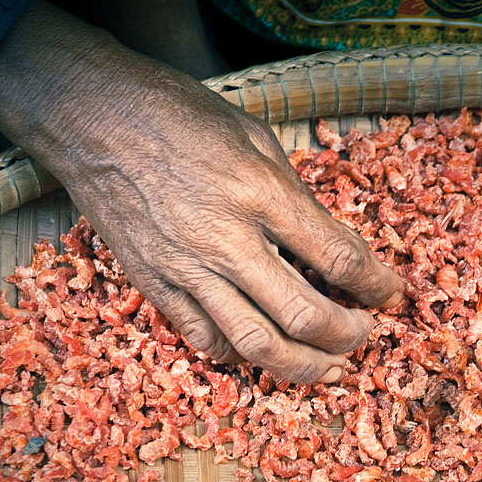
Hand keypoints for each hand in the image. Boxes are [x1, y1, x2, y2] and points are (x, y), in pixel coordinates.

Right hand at [0, 0, 403, 383]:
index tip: (390, 292)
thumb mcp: (254, 137)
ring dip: (304, 366)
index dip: (375, 284)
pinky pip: (205, 340)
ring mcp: (186, 269)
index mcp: (259, 193)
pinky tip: (260, 349)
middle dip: (349, 336)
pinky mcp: (155, 285)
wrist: (91, 118)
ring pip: (256, 346)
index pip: (336, 257)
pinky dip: (240, 355)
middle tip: (365, 332)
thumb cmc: (179, 115)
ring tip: (329, 366)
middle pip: (305, 316)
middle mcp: (226, 240)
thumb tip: (335, 245)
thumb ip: (295, 196)